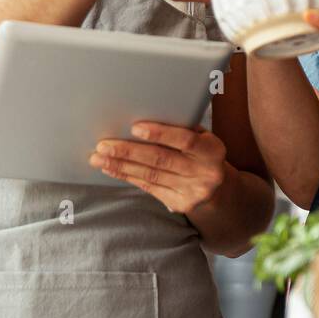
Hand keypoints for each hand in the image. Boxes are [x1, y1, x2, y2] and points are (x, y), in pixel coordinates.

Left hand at [89, 121, 228, 213]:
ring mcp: (193, 191)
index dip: (160, 133)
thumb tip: (145, 113)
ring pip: (151, 175)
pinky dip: (127, 176)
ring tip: (99, 157)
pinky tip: (112, 168)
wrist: (219, 190)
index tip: (135, 127)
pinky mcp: (180, 204)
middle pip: (161, 160)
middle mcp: (205, 173)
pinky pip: (148, 188)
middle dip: (129, 151)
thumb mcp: (203, 138)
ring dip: (121, 165)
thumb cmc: (203, 154)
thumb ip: (182, 128)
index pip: (186, 140)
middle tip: (104, 144)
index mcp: (213, 150)